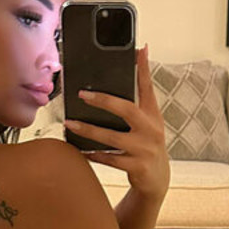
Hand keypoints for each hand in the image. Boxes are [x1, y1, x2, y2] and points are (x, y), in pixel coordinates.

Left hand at [63, 45, 169, 197]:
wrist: (157, 178)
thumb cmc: (147, 145)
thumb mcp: (148, 123)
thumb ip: (137, 103)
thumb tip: (116, 82)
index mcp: (153, 115)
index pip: (148, 87)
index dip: (144, 68)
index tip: (139, 49)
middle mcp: (151, 130)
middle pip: (127, 109)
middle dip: (103, 100)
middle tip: (83, 94)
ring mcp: (144, 149)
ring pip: (113, 137)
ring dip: (89, 130)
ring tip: (70, 123)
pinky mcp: (137, 167)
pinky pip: (110, 159)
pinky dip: (94, 154)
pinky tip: (82, 150)